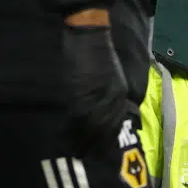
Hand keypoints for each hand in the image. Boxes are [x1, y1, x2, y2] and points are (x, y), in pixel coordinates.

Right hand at [61, 9, 126, 151]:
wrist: (89, 31)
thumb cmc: (100, 51)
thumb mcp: (114, 76)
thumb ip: (112, 94)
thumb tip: (107, 111)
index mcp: (121, 93)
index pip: (115, 122)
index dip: (107, 138)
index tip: (99, 151)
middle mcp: (112, 96)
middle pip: (104, 127)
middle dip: (95, 143)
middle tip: (85, 156)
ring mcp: (97, 92)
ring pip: (91, 122)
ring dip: (83, 138)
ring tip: (75, 151)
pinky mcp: (81, 87)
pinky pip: (78, 110)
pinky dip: (73, 124)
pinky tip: (66, 134)